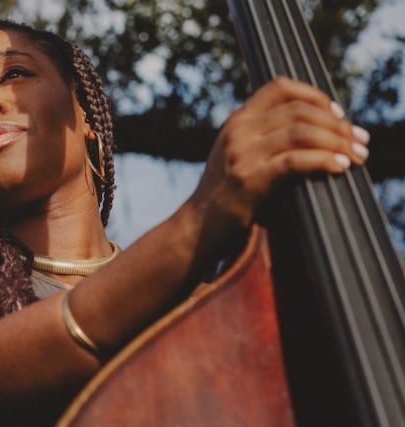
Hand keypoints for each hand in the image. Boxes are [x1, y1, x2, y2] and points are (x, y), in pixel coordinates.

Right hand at [193, 76, 369, 229]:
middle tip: (360, 140)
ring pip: (301, 132)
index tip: (338, 113)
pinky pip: (295, 161)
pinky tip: (339, 167)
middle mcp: (238, 131)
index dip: (315, 94)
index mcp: (237, 121)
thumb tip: (320, 130)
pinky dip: (323, 161)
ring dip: (337, 142)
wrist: (199, 227)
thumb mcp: (240, 155)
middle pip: (299, 110)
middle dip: (338, 124)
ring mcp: (241, 154)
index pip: (280, 87)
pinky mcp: (248, 180)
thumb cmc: (227, 195)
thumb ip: (266, 138)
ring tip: (356, 156)